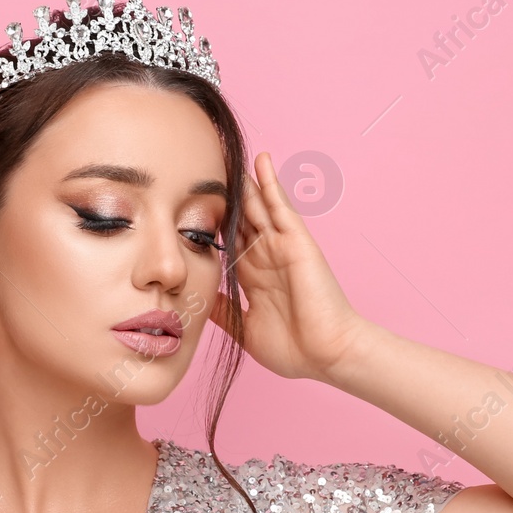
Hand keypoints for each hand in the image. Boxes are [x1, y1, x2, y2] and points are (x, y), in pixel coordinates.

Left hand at [208, 152, 367, 381]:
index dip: (209, 226)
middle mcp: (265, 258)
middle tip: (201, 171)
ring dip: (244, 182)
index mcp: (252, 279)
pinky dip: (270, 182)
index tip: (186, 208)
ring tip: (227, 156)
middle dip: (222, 199)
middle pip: (239, 219)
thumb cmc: (294, 350)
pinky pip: (280, 205)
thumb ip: (223, 310)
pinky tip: (261, 160)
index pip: (227, 244)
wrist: (326, 355)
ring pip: (256, 207)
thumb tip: (199, 299)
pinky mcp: (296, 241)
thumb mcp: (245, 329)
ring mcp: (281, 247)